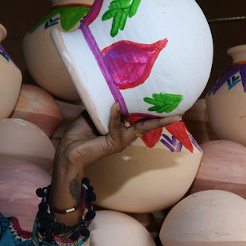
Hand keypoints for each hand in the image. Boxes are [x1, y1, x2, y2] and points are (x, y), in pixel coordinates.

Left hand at [56, 103, 181, 174]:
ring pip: (139, 126)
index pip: (141, 119)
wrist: (67, 151)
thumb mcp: (94, 113)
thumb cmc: (79, 132)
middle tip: (178, 111)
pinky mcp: (114, 143)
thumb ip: (106, 105)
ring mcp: (121, 141)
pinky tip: (116, 105)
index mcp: (120, 128)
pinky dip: (115, 115)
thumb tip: (116, 94)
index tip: (169, 108)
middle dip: (162, 119)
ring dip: (150, 116)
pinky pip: (117, 126)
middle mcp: (124, 135)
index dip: (154, 113)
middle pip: (147, 124)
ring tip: (167, 112)